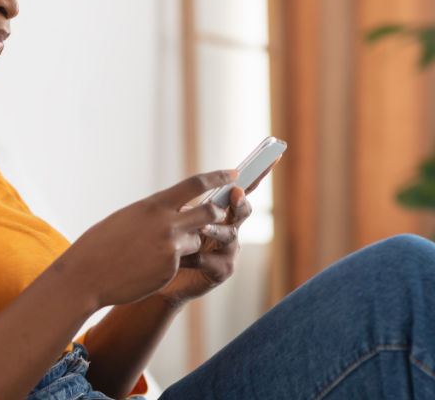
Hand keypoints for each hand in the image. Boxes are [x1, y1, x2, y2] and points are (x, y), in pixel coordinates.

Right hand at [54, 170, 236, 309]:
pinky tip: (145, 268)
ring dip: (186, 244)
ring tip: (155, 251)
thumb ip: (154, 212)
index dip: (218, 176)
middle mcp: (167, 223)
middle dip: (216, 215)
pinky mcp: (171, 269)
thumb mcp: (128, 217)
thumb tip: (172, 209)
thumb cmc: (100, 244)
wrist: (87, 275)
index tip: (234, 173)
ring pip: (196, 241)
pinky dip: (169, 262)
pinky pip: (181, 262)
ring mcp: (171, 248)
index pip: (196, 184)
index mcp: (155, 204)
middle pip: (209, 213)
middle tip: (218, 215)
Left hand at [155, 159, 278, 307]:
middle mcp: (231, 228)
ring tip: (201, 227)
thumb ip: (192, 207)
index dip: (257, 174)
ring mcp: (229, 250)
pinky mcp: (222, 270)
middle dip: (240, 201)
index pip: (242, 189)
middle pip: (243, 210)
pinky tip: (180, 256)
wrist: (162, 277)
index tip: (272, 156)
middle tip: (235, 193)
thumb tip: (193, 191)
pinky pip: (210, 260)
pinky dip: (193, 256)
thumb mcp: (180, 218)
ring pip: (229, 234)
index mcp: (223, 212)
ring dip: (215, 229)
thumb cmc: (170, 243)